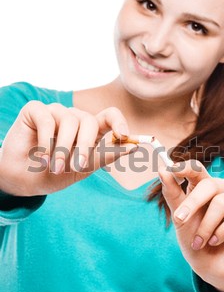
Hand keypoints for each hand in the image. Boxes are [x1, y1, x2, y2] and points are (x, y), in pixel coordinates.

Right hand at [0, 101, 136, 195]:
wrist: (22, 181)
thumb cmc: (54, 174)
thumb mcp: (81, 169)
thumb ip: (104, 156)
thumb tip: (133, 147)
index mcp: (90, 131)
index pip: (110, 116)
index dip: (119, 122)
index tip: (124, 136)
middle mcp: (75, 118)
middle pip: (90, 121)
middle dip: (86, 146)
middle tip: (77, 166)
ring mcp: (56, 112)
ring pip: (70, 121)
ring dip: (63, 148)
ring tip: (55, 167)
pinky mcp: (36, 110)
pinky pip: (47, 119)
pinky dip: (46, 141)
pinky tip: (41, 157)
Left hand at [159, 160, 223, 291]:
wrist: (211, 267)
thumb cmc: (195, 239)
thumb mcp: (180, 218)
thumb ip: (172, 193)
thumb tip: (162, 169)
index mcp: (206, 186)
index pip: (198, 169)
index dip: (186, 167)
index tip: (171, 169)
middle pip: (209, 184)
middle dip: (192, 204)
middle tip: (179, 220)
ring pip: (222, 203)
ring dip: (206, 226)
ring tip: (199, 242)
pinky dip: (223, 231)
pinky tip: (215, 241)